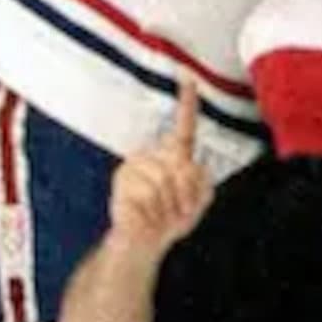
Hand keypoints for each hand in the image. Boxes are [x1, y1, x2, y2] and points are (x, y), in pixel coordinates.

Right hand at [108, 85, 215, 254]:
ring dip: (171, 206)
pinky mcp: (121, 181)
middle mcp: (152, 155)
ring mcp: (133, 167)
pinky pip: (149, 192)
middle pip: (184, 166)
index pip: (184, 126)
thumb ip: (200, 179)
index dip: (186, 102)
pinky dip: (154, 211)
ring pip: (166, 180)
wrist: (144, 243)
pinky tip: (146, 216)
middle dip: (188, 196)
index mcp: (173, 156)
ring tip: (161, 214)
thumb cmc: (171, 219)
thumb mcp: (200, 199)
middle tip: (177, 210)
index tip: (188, 77)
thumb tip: (182, 166)